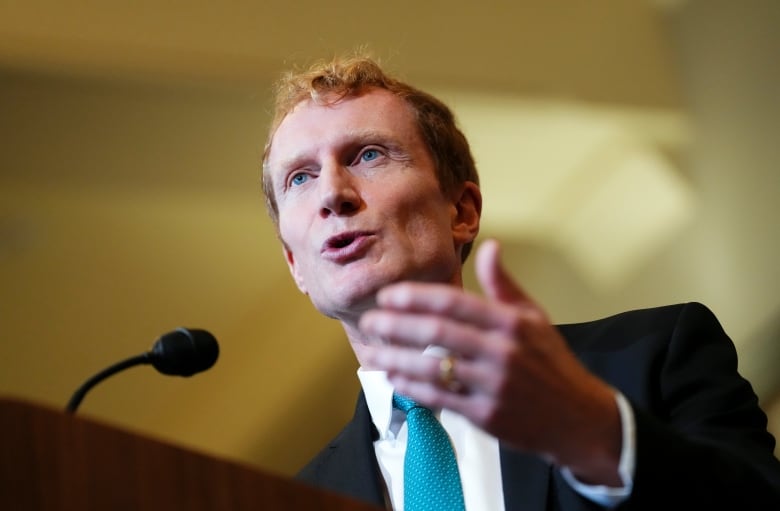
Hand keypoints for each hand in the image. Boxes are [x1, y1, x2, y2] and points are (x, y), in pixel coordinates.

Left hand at [359, 238, 622, 484]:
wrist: (578, 418)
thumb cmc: (551, 363)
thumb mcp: (534, 317)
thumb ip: (503, 284)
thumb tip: (490, 246)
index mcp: (511, 322)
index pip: (455, 303)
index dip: (416, 297)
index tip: (387, 295)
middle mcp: (502, 351)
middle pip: (437, 333)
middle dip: (396, 325)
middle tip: (369, 321)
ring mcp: (493, 385)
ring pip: (433, 368)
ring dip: (395, 359)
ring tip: (371, 352)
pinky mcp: (487, 415)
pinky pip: (441, 398)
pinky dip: (413, 387)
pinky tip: (394, 378)